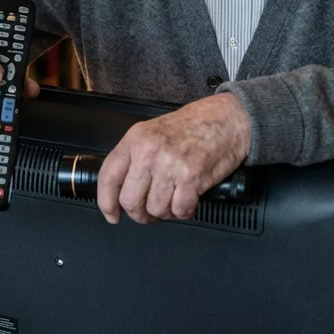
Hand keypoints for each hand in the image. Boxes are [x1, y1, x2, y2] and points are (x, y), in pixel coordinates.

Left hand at [96, 93, 251, 224]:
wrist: (227, 119)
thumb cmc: (194, 127)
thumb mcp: (154, 132)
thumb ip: (136, 158)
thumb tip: (123, 191)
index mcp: (135, 140)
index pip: (108, 177)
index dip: (106, 203)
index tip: (112, 215)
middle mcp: (149, 152)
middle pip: (130, 201)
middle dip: (140, 214)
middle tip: (151, 213)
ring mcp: (169, 165)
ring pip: (155, 209)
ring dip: (166, 212)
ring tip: (175, 200)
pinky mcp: (191, 177)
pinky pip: (179, 210)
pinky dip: (184, 211)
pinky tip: (188, 200)